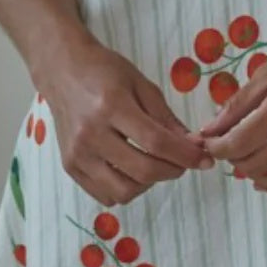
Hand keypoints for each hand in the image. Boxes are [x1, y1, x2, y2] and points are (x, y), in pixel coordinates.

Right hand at [41, 38, 214, 206]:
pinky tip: (132, 170)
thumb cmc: (104, 71)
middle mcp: (90, 134)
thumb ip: (166, 118)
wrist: (62, 70)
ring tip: (155, 164)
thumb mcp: (141, 84)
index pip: (156, 142)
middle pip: (142, 170)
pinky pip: (105, 195)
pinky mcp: (70, 167)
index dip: (185, 155)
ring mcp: (77, 154)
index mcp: (111, 106)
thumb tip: (193, 146)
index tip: (204, 159)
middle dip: (172, 171)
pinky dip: (126, 189)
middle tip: (182, 162)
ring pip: (124, 191)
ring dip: (149, 184)